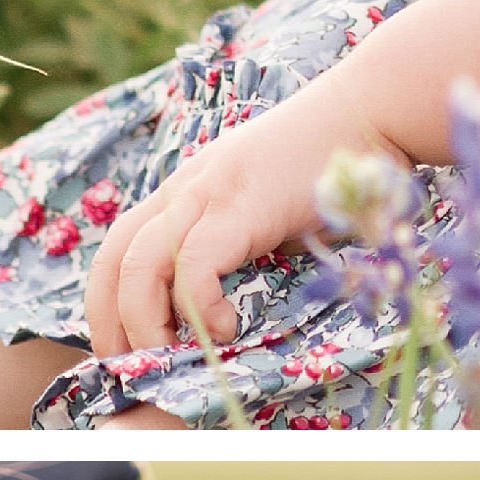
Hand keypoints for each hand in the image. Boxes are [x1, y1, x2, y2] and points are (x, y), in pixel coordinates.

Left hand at [60, 69, 399, 368]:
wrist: (371, 109)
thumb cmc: (335, 163)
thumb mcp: (271, 206)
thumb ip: (245, 242)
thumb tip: (235, 302)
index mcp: (187, 191)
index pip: (120, 246)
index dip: (110, 302)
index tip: (126, 347)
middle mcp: (184, 189)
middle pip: (113, 258)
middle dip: (108, 321)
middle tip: (128, 370)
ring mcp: (207, 193)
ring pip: (137, 265)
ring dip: (142, 323)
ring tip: (164, 359)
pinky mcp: (238, 206)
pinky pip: (193, 267)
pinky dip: (200, 308)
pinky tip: (228, 327)